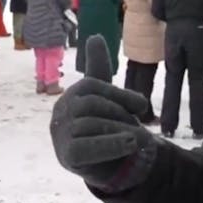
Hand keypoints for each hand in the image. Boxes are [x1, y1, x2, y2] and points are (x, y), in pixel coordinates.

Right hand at [49, 36, 156, 192]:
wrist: (109, 165)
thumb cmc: (106, 126)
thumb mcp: (106, 96)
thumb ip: (99, 69)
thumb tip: (95, 36)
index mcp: (71, 95)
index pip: (92, 86)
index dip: (120, 95)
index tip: (142, 107)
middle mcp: (60, 113)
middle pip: (92, 105)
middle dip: (120, 115)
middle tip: (140, 129)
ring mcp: (60, 135)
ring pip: (93, 125)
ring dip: (122, 131)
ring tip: (140, 140)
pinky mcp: (66, 156)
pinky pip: (88, 147)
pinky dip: (112, 145)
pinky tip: (130, 144)